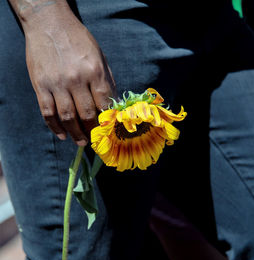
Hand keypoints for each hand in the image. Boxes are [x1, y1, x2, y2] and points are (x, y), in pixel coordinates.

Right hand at [23, 5, 114, 145]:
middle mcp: (76, 79)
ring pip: (67, 117)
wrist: (49, 23)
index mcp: (94, 72)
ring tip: (81, 143)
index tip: (110, 131)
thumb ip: (107, 82)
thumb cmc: (79, 40)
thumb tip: (113, 105)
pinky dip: (54, 127)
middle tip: (95, 141)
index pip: (104, 104)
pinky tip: (62, 135)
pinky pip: (47, 112)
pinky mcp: (41, 85)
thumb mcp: (100, 57)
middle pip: (86, 114)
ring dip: (75, 134)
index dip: (108, 121)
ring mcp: (57, 83)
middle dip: (92, 131)